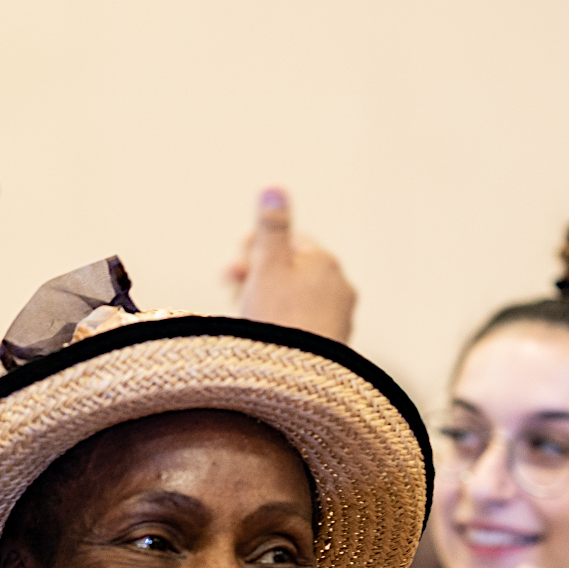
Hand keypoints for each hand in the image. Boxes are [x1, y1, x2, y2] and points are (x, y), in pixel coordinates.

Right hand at [226, 187, 355, 342]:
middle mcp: (339, 287)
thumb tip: (274, 188)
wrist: (299, 379)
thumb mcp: (267, 266)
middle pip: (292, 271)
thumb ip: (270, 227)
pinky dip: (282, 323)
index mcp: (325, 262)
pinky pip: (303, 325)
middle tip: (229, 286)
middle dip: (258, 275)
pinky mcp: (334, 346)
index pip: (289, 242)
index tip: (232, 263)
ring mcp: (340, 318)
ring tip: (242, 315)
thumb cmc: (280, 319)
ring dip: (267, 300)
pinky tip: (264, 337)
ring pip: (297, 299)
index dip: (257, 248)